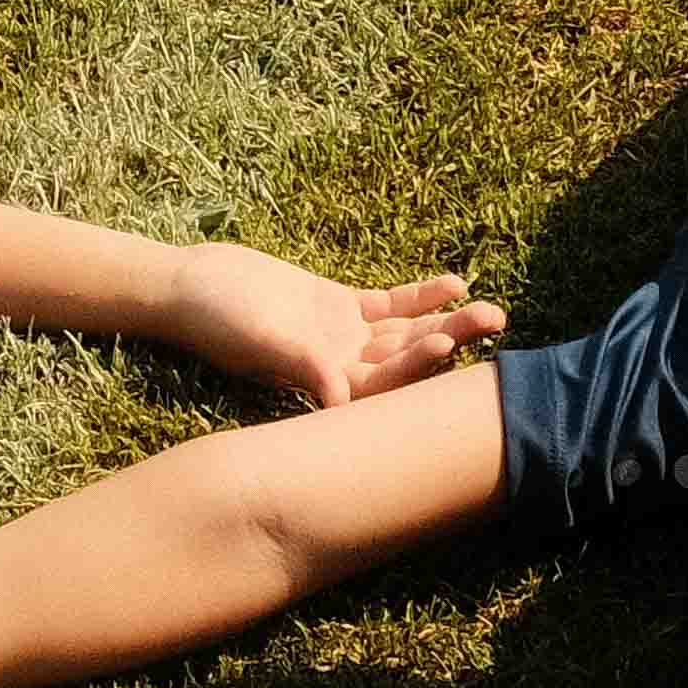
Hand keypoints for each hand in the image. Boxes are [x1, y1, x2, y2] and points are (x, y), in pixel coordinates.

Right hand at [157, 244, 502, 410]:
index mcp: (325, 384)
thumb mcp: (261, 339)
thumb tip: (338, 403)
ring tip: (491, 308)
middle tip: (496, 320)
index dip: (420, 365)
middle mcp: (340, 366)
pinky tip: (454, 284)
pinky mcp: (335, 306)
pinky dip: (419, 297)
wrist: (190, 284)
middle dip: (452, 340)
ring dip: (446, 320)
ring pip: (406, 332)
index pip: (386, 383)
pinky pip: (387, 305)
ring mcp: (342, 337)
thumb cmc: (216, 318)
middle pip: (407, 357)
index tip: (450, 345)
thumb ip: (302, 365)